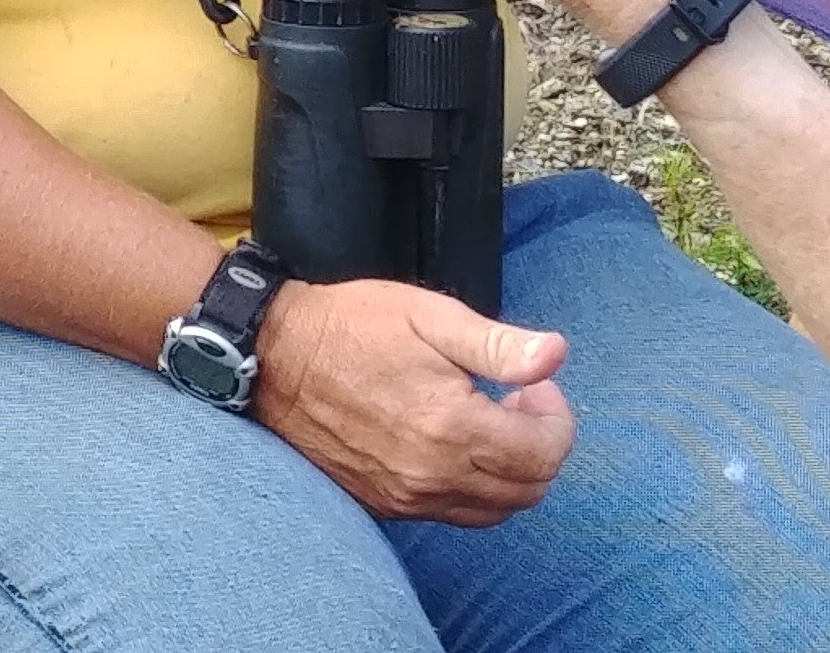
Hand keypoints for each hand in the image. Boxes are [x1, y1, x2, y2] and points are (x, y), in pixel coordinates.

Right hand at [252, 276, 575, 524]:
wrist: (273, 356)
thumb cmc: (351, 327)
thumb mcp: (429, 315)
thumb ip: (498, 344)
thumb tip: (554, 356)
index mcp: (451, 426)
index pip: (544, 454)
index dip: (556, 418)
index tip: (534, 385)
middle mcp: (432, 474)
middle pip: (527, 491)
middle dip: (540, 446)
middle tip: (516, 401)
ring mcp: (405, 496)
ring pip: (493, 511)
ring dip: (510, 472)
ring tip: (488, 423)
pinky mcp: (383, 503)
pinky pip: (452, 514)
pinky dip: (473, 489)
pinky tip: (454, 445)